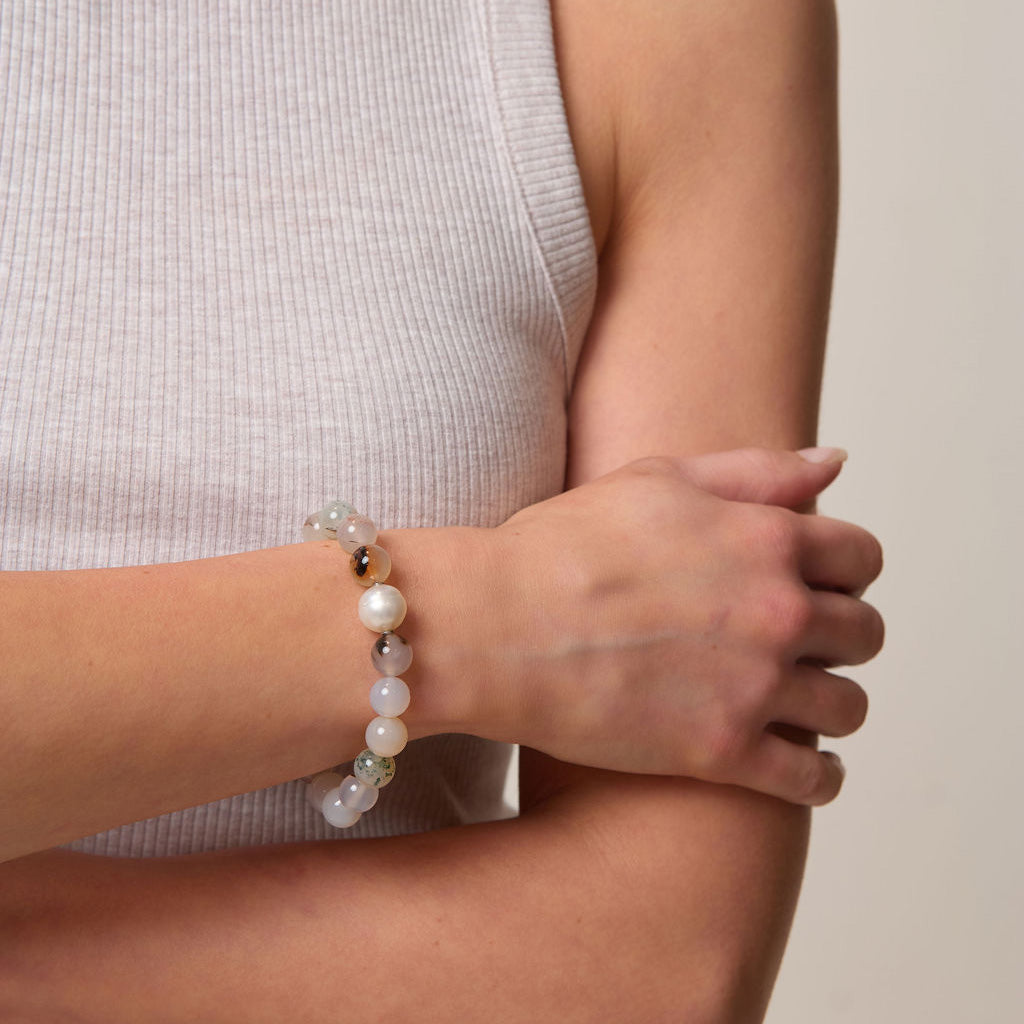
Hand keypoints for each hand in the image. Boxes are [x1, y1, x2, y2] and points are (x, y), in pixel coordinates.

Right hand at [486, 448, 883, 804]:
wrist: (497, 625)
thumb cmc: (563, 545)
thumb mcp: (658, 480)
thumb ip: (755, 472)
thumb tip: (836, 463)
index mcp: (766, 540)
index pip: (861, 556)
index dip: (846, 571)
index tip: (821, 585)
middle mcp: (777, 612)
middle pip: (864, 634)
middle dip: (843, 637)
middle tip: (806, 644)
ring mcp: (754, 686)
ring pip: (848, 707)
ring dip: (833, 704)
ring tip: (800, 703)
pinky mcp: (723, 752)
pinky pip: (813, 778)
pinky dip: (820, 777)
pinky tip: (803, 767)